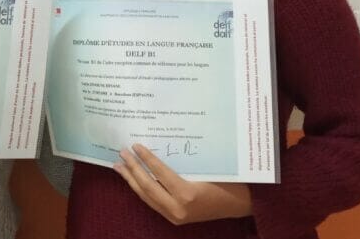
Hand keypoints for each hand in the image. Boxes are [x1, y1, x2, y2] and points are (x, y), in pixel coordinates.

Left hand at [114, 143, 253, 224]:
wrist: (240, 205)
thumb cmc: (228, 182)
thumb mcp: (207, 167)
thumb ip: (184, 161)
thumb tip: (161, 142)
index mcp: (187, 194)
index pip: (159, 174)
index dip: (146, 159)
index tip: (135, 146)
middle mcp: (177, 208)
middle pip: (148, 187)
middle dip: (132, 169)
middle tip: (121, 153)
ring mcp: (175, 216)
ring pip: (146, 197)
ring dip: (131, 180)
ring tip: (119, 166)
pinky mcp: (174, 218)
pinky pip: (153, 202)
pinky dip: (141, 190)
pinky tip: (133, 180)